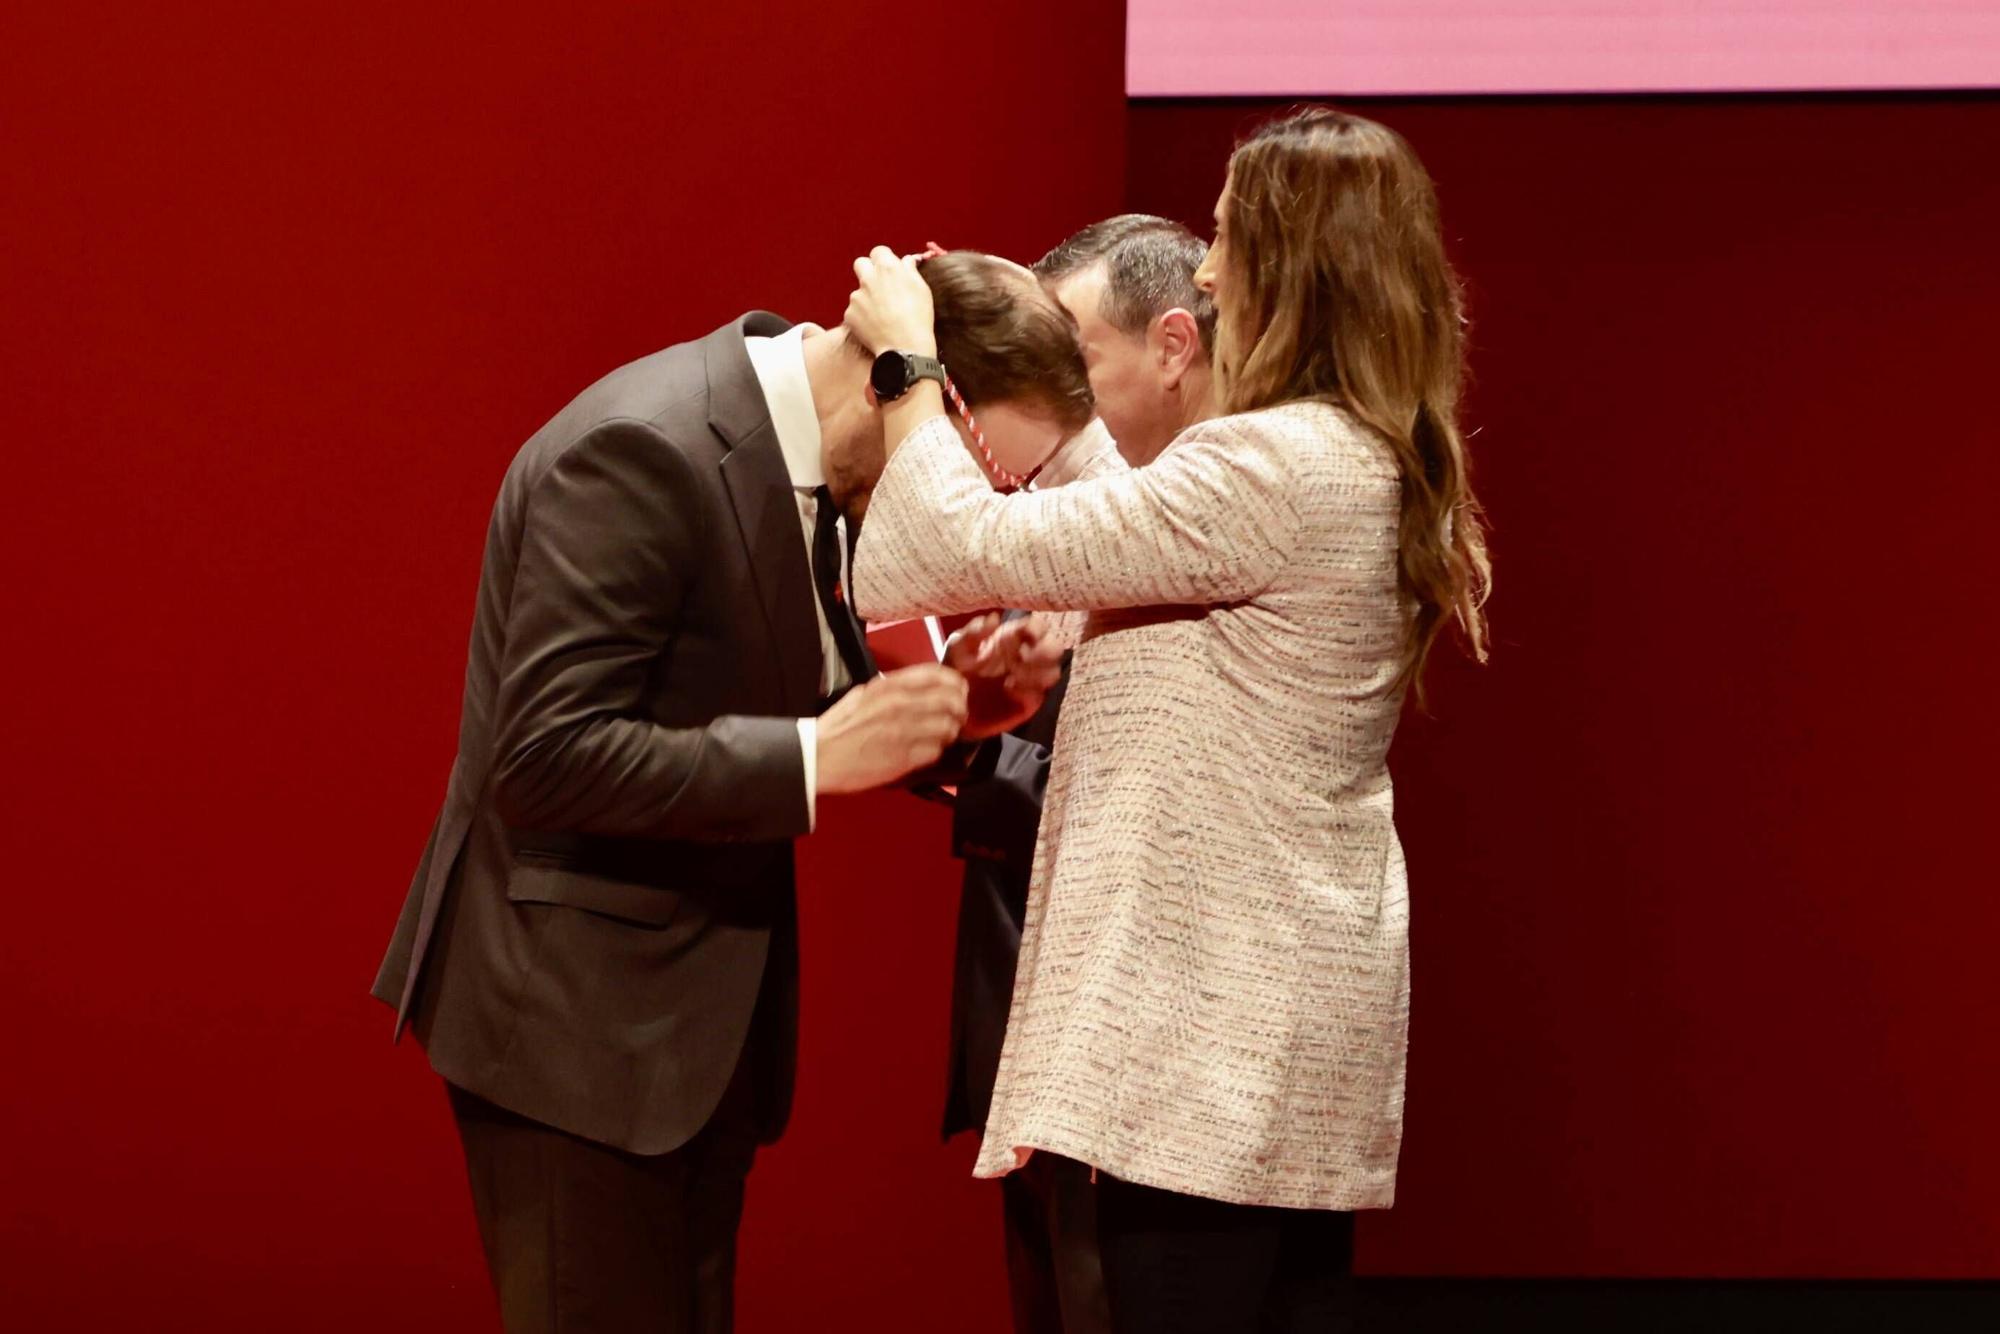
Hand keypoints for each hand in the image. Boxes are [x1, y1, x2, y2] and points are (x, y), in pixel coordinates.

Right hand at [816, 664, 968, 793]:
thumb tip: (920, 688)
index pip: (938, 674)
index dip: (955, 683)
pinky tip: (925, 751)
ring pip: (948, 727)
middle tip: (957, 717)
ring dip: (949, 733)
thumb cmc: (838, 727)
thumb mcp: (864, 694)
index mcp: (889, 686)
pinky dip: (936, 751)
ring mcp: (905, 731)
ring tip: (940, 736)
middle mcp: (901, 705)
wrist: (818, 756)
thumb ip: (893, 688)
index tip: (958, 690)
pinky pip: (936, 751)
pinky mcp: (905, 757)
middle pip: (951, 701)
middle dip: (959, 710)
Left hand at [846, 246, 937, 357]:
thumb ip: (910, 270)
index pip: (878, 251)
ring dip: (867, 297)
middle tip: (880, 285)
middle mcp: (868, 278)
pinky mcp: (849, 314)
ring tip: (882, 314)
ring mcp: (856, 296)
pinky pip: (854, 311)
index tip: (889, 270)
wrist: (905, 347)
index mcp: (887, 268)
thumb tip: (906, 260)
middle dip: (868, 271)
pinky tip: (875, 326)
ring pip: (858, 291)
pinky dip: (862, 316)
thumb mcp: (922, 289)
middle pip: (860, 263)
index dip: (884, 260)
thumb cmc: (918, 317)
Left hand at [946, 613, 1064, 739]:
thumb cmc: (956, 670)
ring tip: (1013, 676)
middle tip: (1023, 658)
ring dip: (1038, 672)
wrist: (952, 704)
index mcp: (1012, 638)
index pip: (1037, 627)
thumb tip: (994, 619)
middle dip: (1045, 651)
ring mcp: (1029, 680)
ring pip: (1053, 671)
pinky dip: (1028, 691)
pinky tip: (1009, 689)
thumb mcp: (958, 648)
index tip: (1028, 635)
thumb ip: (973, 633)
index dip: (1038, 629)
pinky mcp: (1027, 701)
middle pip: (1055, 647)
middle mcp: (1026, 656)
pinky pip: (1039, 695)